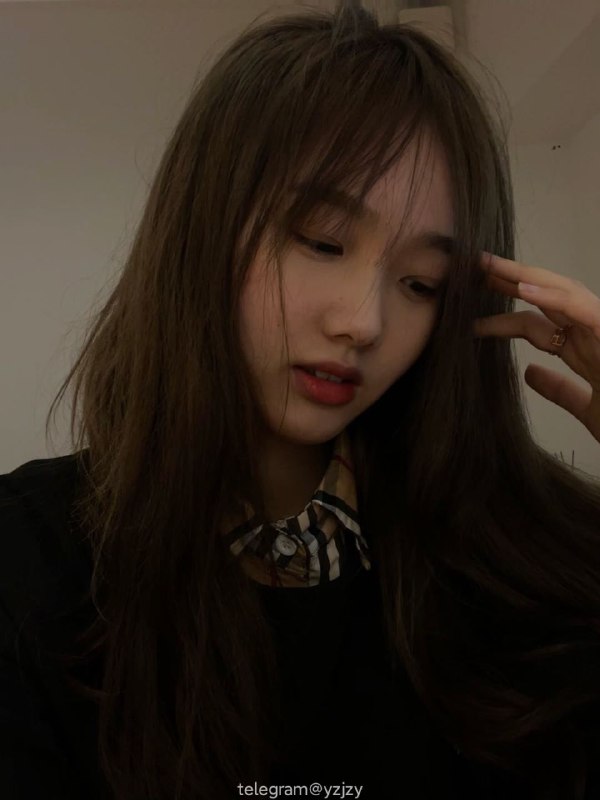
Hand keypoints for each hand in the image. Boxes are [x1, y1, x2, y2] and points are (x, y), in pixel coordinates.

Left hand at [473, 251, 599, 443]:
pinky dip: (553, 297)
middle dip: (510, 283)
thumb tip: (529, 374)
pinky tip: (523, 290)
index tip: (471, 318)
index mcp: (585, 350)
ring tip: (489, 267)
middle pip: (546, 299)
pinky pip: (583, 307)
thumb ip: (561, 392)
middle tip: (472, 270)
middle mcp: (594, 334)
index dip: (503, 319)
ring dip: (525, 277)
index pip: (537, 326)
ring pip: (563, 292)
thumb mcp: (589, 410)